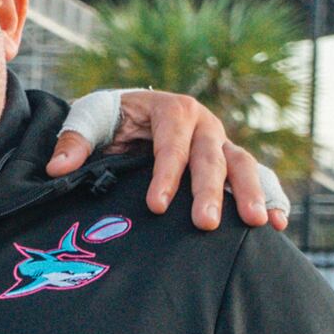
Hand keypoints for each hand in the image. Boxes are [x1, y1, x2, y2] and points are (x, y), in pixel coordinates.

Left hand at [46, 88, 285, 230]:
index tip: (156, 207)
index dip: (165, 175)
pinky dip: (270, 196)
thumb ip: (74, 141)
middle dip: (211, 191)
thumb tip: (58, 168)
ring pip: (242, 165)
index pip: (171, 144)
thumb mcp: (89, 119)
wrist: (130, 113)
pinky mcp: (229, 160)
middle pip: (212, 157)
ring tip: (257, 224)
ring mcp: (221, 142)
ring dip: (252, 193)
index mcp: (172, 109)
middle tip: (206, 224)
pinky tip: (275, 223)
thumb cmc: (110, 118)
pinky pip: (255, 176)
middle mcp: (204, 124)